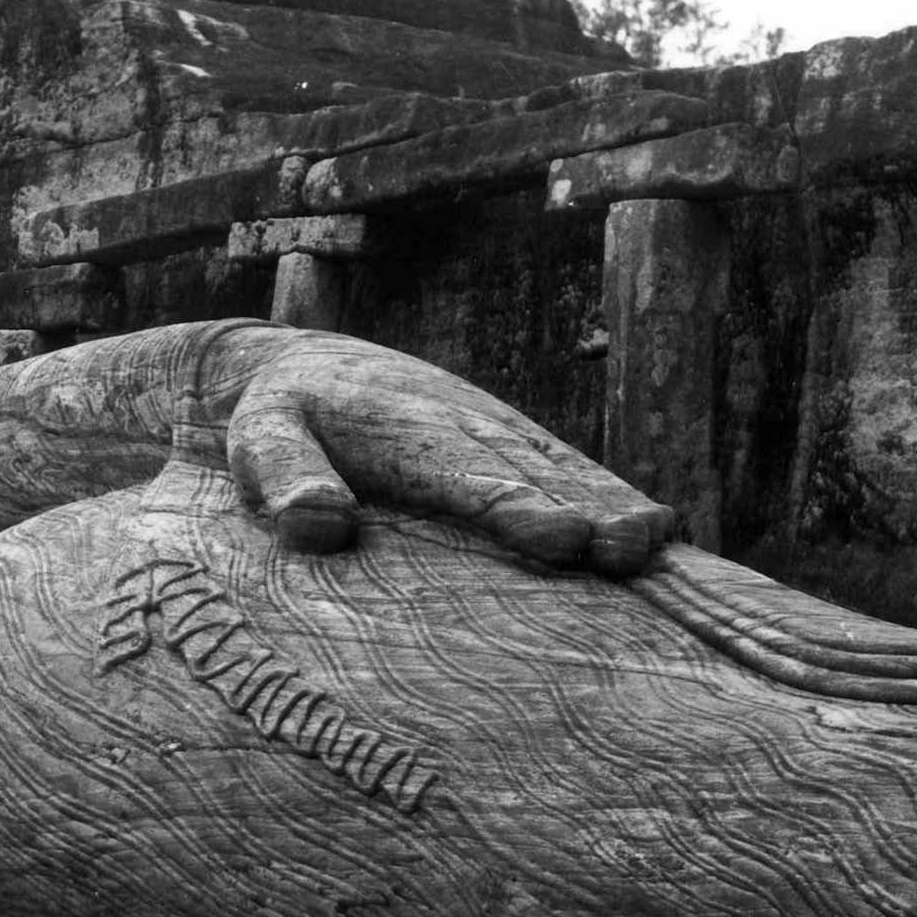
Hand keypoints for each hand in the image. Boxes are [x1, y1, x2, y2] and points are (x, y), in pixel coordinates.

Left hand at [227, 331, 673, 576]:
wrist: (308, 366)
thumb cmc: (277, 418)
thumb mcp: (257, 440)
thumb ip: (283, 476)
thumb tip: (318, 522)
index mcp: (403, 430)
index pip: (464, 474)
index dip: (515, 506)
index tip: (560, 538)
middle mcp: (466, 428)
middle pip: (535, 474)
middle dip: (587, 510)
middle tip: (628, 551)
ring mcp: (500, 436)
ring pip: (566, 472)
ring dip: (614, 507)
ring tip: (655, 547)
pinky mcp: (517, 449)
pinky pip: (572, 473)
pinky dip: (615, 501)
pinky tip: (659, 538)